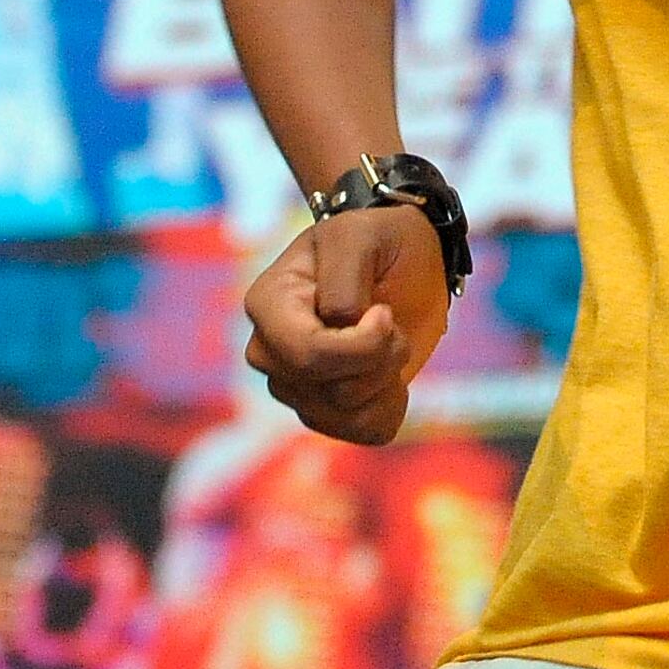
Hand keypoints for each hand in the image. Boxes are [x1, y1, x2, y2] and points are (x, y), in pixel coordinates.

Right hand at [240, 205, 448, 442]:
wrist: (401, 261)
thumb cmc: (378, 242)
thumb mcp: (361, 237)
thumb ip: (344, 280)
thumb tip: (338, 327)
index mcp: (267, 304)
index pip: (308, 354)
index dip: (362, 345)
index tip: (384, 311)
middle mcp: (270, 352)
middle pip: (332, 391)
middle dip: (380, 359)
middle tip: (390, 320)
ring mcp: (294, 386)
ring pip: (348, 414)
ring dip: (387, 377)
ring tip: (388, 340)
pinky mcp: (325, 411)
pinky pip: (364, 432)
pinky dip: (391, 405)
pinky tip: (390, 373)